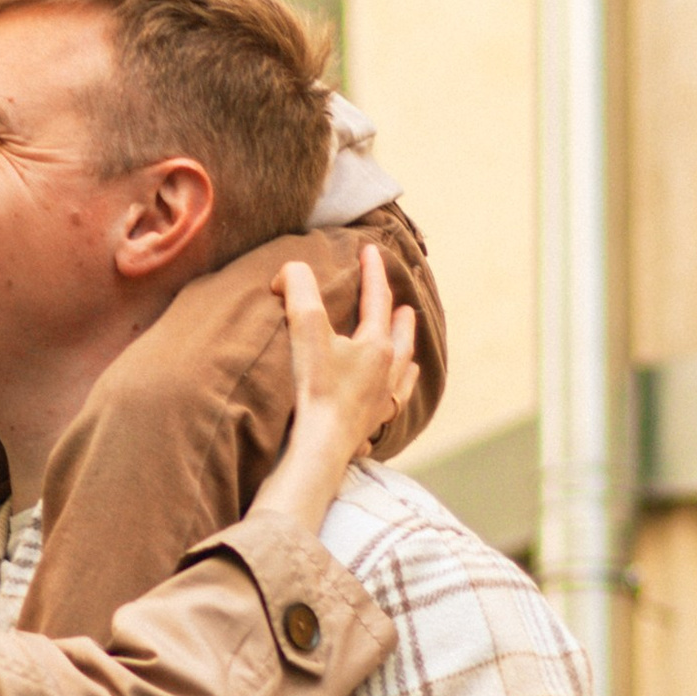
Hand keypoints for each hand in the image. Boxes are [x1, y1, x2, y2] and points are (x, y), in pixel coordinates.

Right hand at [248, 247, 419, 534]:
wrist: (322, 445)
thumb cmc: (316, 389)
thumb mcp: (305, 330)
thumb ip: (299, 290)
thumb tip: (289, 272)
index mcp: (376, 345)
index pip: (377, 299)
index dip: (373, 271)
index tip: (372, 251)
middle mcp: (388, 370)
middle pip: (400, 335)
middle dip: (399, 314)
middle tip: (402, 303)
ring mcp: (383, 398)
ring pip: (403, 368)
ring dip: (405, 351)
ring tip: (407, 346)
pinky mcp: (373, 423)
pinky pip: (396, 401)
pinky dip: (400, 389)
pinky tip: (397, 393)